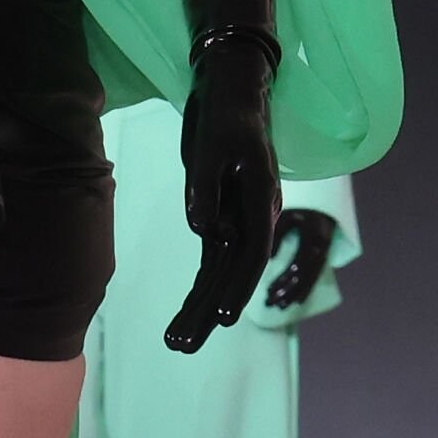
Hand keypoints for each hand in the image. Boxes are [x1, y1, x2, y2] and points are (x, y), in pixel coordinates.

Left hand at [165, 38, 280, 351]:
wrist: (230, 92)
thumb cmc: (226, 114)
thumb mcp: (212, 145)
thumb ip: (205, 188)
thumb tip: (202, 230)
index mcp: (261, 201)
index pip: (251, 253)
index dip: (237, 286)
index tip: (223, 318)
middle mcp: (254, 218)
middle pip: (232, 273)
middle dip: (207, 311)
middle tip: (179, 345)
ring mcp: (238, 219)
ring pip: (220, 272)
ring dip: (199, 307)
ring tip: (176, 341)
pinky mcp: (221, 215)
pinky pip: (211, 257)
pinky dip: (199, 285)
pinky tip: (188, 310)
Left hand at [265, 207, 337, 309]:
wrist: (322, 205)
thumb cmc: (301, 208)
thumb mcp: (287, 215)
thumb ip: (278, 234)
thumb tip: (270, 258)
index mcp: (314, 237)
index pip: (301, 260)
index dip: (288, 275)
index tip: (273, 288)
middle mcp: (322, 250)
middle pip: (305, 275)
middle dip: (288, 291)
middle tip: (271, 302)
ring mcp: (324, 257)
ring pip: (309, 281)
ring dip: (294, 295)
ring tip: (279, 306)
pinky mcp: (322, 261)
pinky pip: (313, 279)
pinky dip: (304, 291)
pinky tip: (294, 302)